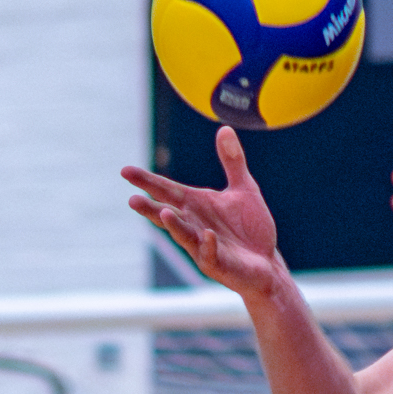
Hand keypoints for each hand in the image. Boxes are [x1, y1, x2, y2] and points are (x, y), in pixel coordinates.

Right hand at [121, 128, 281, 299]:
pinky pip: (210, 256)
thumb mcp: (245, 189)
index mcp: (196, 205)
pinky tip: (208, 236)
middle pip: (167, 214)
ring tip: (163, 214)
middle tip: (132, 200)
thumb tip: (224, 129)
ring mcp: (204, 247)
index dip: (147, 182)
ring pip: (184, 236)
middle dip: (150, 208)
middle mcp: (194, 225)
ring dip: (174, 226)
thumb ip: (232, 161)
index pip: (166, 190)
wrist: (267, 263)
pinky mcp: (219, 264)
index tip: (125, 172)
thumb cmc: (252, 229)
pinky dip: (208, 246)